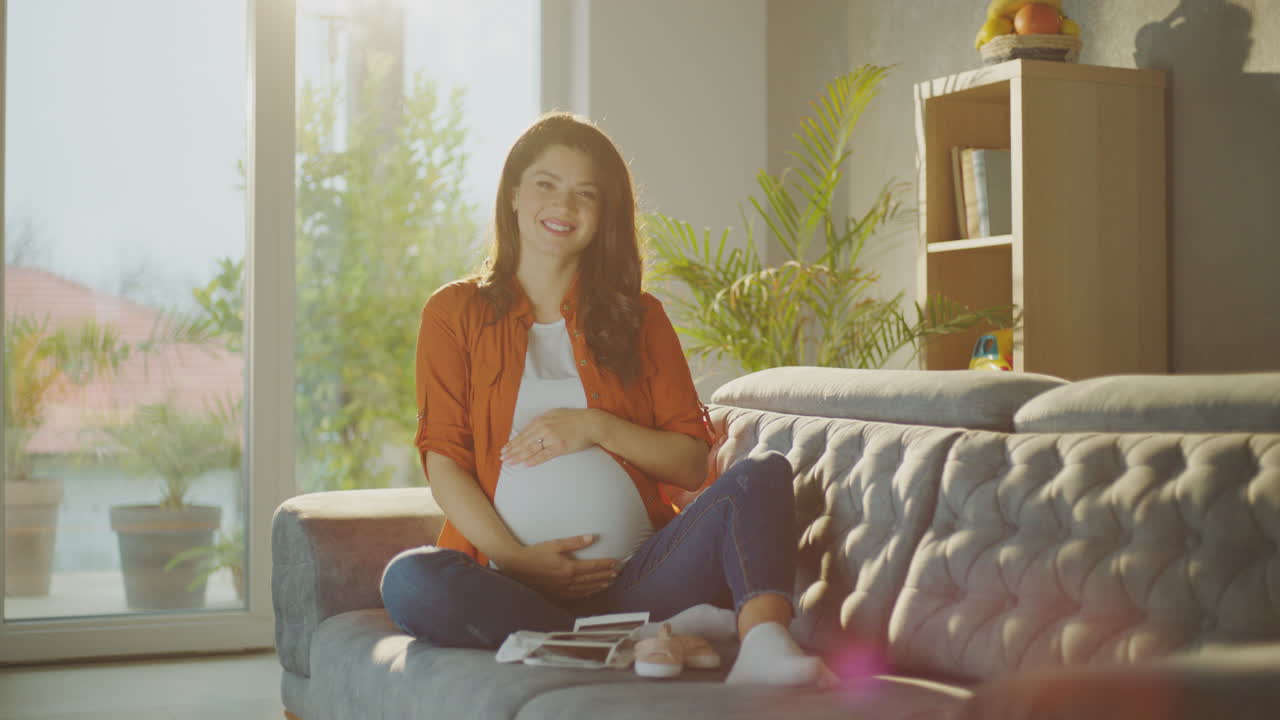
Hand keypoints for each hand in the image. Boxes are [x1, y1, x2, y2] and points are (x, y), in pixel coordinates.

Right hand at [499, 534, 618, 598]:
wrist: (517, 566)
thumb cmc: (535, 553)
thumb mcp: (555, 544)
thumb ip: (574, 542)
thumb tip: (591, 538)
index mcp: (568, 568)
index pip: (592, 567)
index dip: (605, 565)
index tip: (615, 563)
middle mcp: (567, 581)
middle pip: (592, 579)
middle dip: (605, 575)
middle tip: (617, 573)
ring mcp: (562, 589)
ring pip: (586, 589)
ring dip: (599, 585)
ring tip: (609, 582)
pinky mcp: (556, 594)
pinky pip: (576, 596)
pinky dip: (587, 594)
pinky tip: (591, 592)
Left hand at [501, 408, 601, 466]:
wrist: (591, 423)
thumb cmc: (574, 418)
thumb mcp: (555, 414)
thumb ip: (542, 421)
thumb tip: (531, 429)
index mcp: (541, 420)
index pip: (522, 434)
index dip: (512, 443)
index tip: (504, 449)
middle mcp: (544, 428)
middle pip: (524, 442)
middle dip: (511, 451)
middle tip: (502, 458)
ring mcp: (551, 439)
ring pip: (531, 449)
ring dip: (518, 457)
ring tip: (509, 462)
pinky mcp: (559, 447)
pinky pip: (544, 455)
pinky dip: (534, 460)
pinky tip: (526, 464)